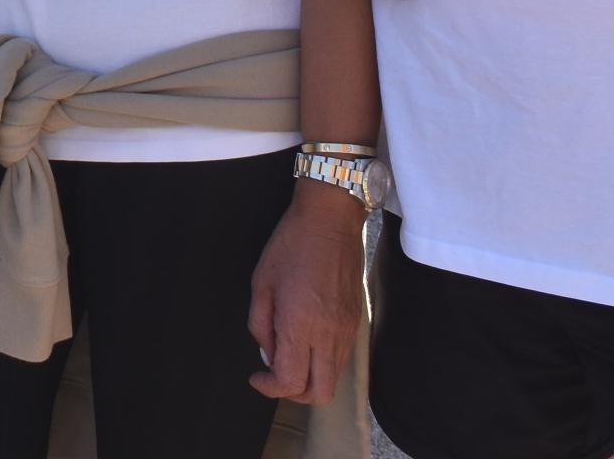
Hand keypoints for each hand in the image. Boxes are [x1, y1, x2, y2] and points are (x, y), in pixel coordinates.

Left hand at [247, 182, 364, 404]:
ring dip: (310, 378)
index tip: (257, 376)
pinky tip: (308, 341)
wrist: (331, 220)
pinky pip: (343, 358)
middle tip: (275, 374)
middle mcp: (329, 335)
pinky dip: (324, 363)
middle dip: (294, 393)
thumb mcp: (261, 282)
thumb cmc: (291, 245)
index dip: (270, 388)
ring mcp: (347, 330)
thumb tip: (268, 355)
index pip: (291, 382)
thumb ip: (260, 325)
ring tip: (290, 354)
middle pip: (319, 393)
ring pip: (334, 378)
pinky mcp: (356, 322)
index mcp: (301, 325)